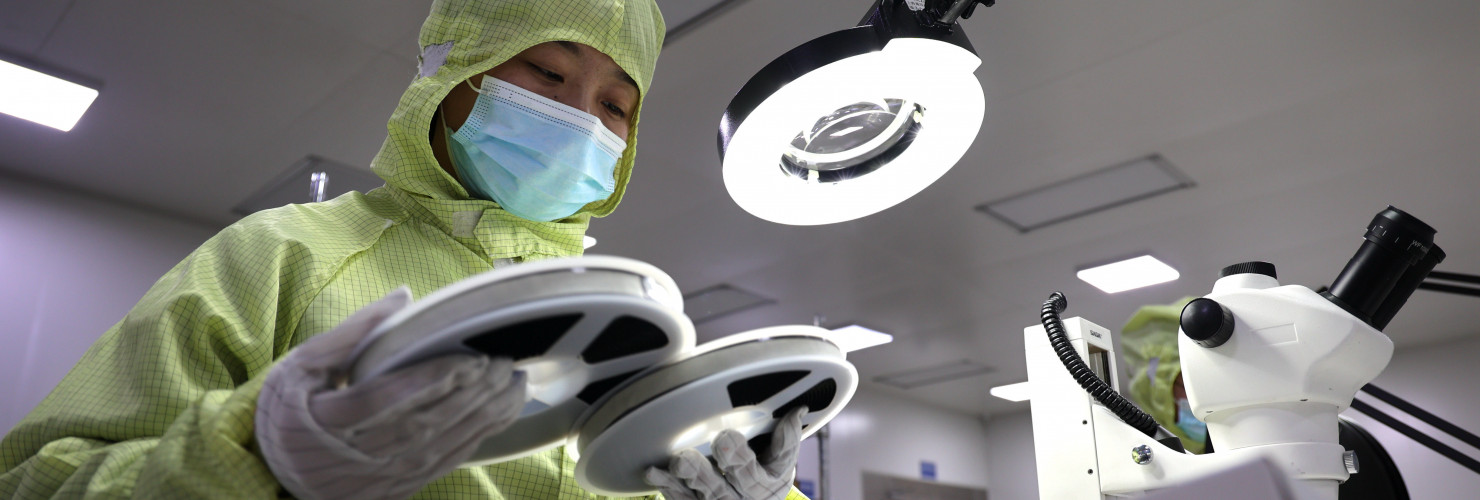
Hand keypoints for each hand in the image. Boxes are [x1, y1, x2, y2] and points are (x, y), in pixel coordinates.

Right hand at [255, 287, 526, 499]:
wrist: (273, 471)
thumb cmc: (287, 411)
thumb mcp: (300, 366)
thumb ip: (351, 333)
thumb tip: (403, 297)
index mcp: (329, 421)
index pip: (386, 400)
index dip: (430, 381)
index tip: (469, 359)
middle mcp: (359, 455)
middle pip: (423, 424)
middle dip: (470, 394)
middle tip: (503, 364)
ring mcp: (381, 476)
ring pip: (442, 446)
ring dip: (484, 415)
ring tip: (514, 384)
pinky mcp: (398, 488)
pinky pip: (445, 463)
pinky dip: (478, 438)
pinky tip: (501, 414)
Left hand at [644, 407, 806, 499]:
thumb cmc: (768, 473)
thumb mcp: (783, 460)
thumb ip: (787, 437)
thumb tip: (798, 410)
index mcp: (765, 488)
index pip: (751, 474)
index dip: (738, 457)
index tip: (725, 436)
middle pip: (721, 492)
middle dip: (703, 475)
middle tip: (684, 457)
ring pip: (699, 499)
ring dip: (681, 482)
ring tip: (672, 464)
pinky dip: (669, 488)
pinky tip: (655, 474)